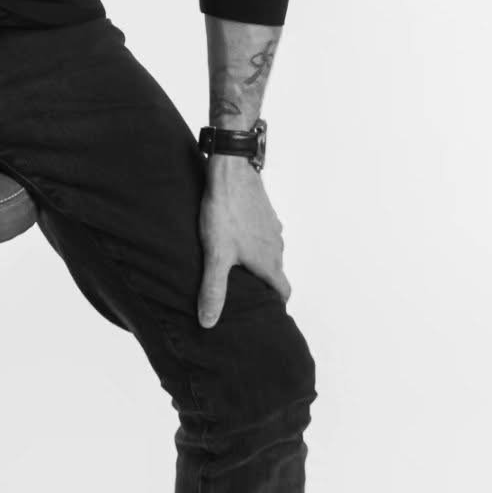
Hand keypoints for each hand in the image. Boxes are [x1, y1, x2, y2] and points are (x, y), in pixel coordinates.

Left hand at [196, 155, 290, 328]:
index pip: (283, 291)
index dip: (276, 304)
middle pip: (275, 271)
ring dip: (258, 260)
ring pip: (269, 251)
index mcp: (269, 261)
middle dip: (264, 283)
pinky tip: (234, 237)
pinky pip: (262, 232)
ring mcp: (271, 226)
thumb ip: (213, 289)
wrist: (231, 170)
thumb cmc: (225, 212)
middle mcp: (276, 244)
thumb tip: (208, 323)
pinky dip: (253, 241)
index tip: (267, 312)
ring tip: (235, 266)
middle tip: (245, 292)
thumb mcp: (216, 254)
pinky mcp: (263, 210)